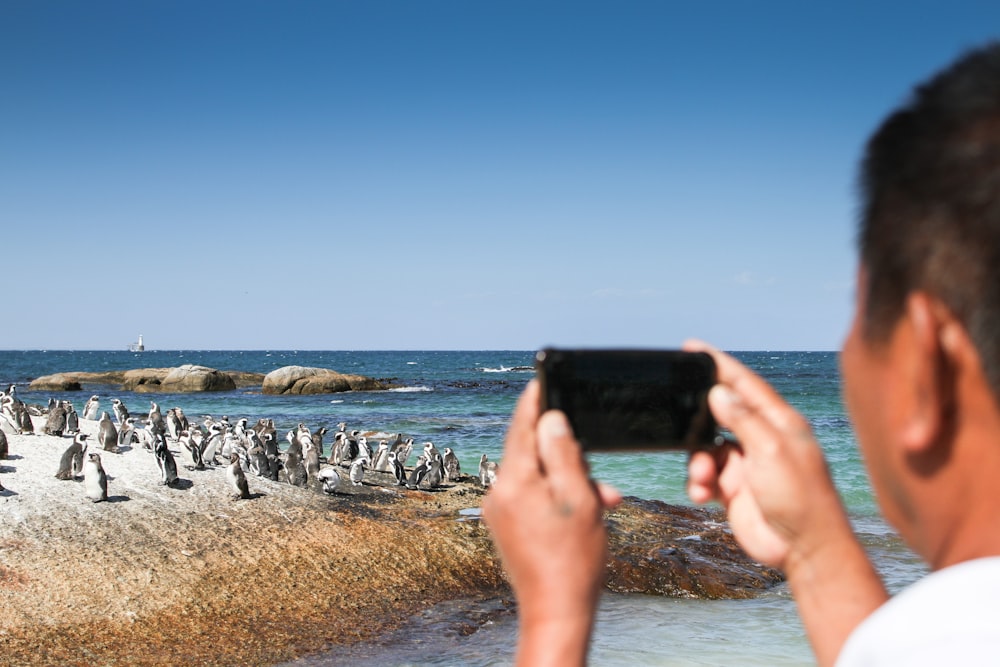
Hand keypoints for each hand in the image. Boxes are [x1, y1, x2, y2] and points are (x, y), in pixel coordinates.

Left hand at [482, 380, 621, 666]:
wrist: (555, 612)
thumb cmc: (572, 558)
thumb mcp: (578, 496)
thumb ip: (563, 452)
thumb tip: (551, 418)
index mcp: (514, 479)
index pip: (522, 424)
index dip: (536, 399)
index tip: (544, 377)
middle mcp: (499, 491)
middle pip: (531, 450)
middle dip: (565, 452)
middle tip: (592, 459)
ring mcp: (501, 511)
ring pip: (537, 476)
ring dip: (569, 480)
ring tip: (602, 498)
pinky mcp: (507, 527)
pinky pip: (533, 497)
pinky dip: (558, 497)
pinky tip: (586, 510)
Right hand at [684, 340, 852, 571]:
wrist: (804, 550)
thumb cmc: (801, 499)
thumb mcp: (770, 452)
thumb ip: (743, 420)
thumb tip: (719, 393)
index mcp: (780, 422)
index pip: (746, 384)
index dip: (719, 365)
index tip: (693, 348)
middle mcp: (763, 439)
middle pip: (720, 414)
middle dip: (698, 419)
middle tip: (677, 413)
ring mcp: (748, 464)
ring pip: (707, 447)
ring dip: (698, 461)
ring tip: (703, 479)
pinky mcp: (735, 488)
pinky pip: (706, 475)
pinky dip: (699, 483)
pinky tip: (702, 495)